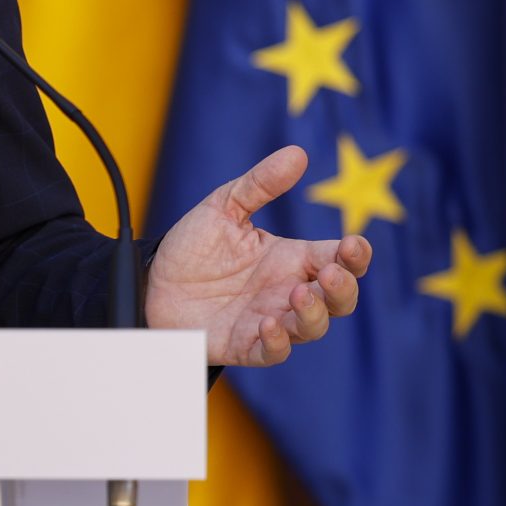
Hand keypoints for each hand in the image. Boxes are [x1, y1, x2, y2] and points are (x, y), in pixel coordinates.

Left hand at [144, 145, 372, 366]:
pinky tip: (269, 323)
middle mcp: (288, 291)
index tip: (353, 245)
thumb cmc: (193, 247)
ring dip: (314, 314)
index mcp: (291, 258)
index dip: (355, 255)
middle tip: (329, 272)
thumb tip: (298, 153)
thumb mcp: (224, 206)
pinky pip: (273, 352)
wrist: (151, 282)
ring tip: (298, 295)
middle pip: (339, 299)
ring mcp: (269, 320)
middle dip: (344, 288)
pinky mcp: (244, 344)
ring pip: (313, 328)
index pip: (339, 259)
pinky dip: (277, 341)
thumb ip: (260, 184)